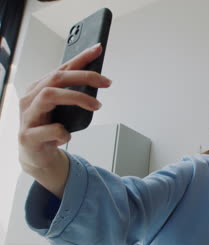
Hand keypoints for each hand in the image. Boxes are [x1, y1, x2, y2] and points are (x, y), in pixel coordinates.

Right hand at [18, 43, 110, 171]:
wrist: (37, 157)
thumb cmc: (50, 129)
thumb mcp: (64, 109)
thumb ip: (75, 94)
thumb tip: (99, 80)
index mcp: (39, 88)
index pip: (62, 68)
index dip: (81, 58)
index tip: (98, 49)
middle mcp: (30, 98)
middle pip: (56, 78)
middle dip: (84, 76)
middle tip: (106, 82)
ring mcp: (27, 117)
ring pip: (49, 96)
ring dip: (77, 98)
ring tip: (96, 106)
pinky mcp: (28, 137)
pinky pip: (47, 130)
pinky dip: (62, 132)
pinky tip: (67, 135)